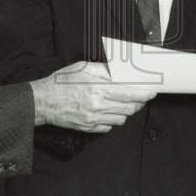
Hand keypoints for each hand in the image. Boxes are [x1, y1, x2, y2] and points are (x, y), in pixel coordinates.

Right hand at [30, 61, 156, 132]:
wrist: (43, 101)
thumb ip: (103, 70)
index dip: (144, 94)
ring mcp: (94, 119)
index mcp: (98, 88)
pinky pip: (109, 127)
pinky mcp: (89, 128)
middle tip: (141, 97)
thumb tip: (120, 71)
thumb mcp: (82, 68)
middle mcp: (98, 105)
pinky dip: (114, 120)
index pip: (130, 93)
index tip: (151, 92)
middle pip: (129, 108)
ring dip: (127, 111)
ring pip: (122, 119)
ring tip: (125, 103)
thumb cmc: (61, 82)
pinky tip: (110, 111)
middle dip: (139, 103)